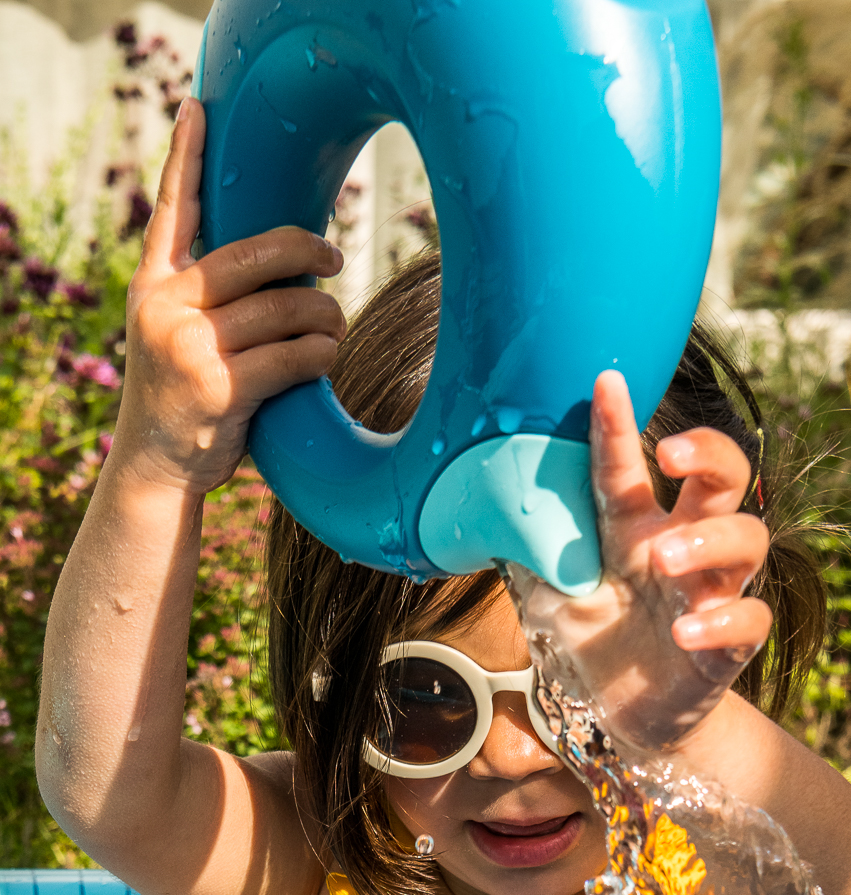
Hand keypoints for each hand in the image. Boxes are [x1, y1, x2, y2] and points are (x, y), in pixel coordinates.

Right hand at [110, 97, 346, 495]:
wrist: (157, 467)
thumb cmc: (186, 395)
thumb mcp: (178, 334)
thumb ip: (209, 296)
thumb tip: (289, 261)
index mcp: (154, 284)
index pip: (172, 209)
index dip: (185, 157)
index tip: (199, 110)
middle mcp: (167, 306)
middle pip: (256, 253)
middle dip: (307, 250)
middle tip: (334, 254)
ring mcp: (192, 346)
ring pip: (287, 307)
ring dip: (326, 318)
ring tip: (333, 330)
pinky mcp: (222, 387)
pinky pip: (296, 355)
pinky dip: (322, 356)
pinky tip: (325, 360)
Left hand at [510, 370, 771, 754]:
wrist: (620, 718)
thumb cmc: (590, 643)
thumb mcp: (546, 596)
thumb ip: (528, 551)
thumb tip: (471, 500)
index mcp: (633, 530)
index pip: (628, 469)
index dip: (619, 425)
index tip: (606, 381)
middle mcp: (679, 550)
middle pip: (723, 478)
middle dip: (708, 453)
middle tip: (670, 456)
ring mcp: (709, 594)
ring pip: (749, 539)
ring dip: (712, 539)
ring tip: (666, 559)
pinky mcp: (727, 646)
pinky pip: (749, 620)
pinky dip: (723, 621)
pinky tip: (685, 633)